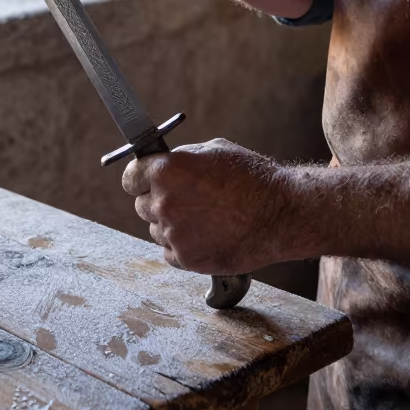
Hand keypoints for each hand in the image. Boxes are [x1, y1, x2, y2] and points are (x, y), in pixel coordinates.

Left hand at [122, 139, 286, 273]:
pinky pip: (170, 252)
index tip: (146, 182)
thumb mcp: (212, 150)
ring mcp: (174, 234)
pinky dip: (184, 245)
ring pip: (157, 230)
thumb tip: (159, 165)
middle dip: (158, 201)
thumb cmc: (251, 177)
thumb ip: (180, 159)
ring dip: (172, 225)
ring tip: (205, 217)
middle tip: (187, 199)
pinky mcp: (186, 259)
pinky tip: (208, 234)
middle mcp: (164, 202)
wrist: (280, 213)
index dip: (140, 179)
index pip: (130, 178)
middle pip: (142, 206)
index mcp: (167, 171)